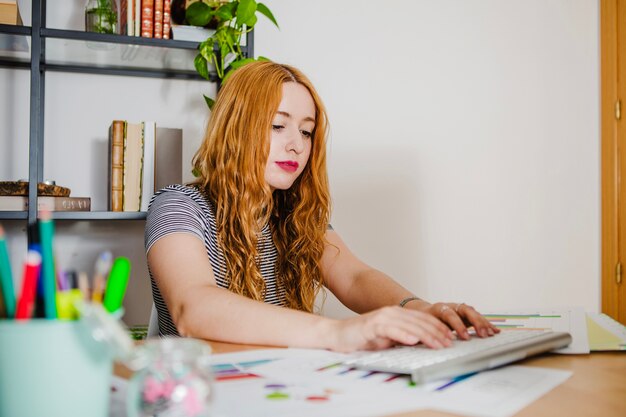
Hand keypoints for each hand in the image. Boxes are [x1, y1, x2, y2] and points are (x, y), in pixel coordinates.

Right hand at [329, 306, 453, 352]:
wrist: (337, 335)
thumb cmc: (361, 338)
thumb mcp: (386, 339)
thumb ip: (402, 338)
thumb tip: (421, 343)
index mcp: (396, 314)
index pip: (422, 319)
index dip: (438, 328)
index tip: (450, 338)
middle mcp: (390, 313)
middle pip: (419, 321)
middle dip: (436, 333)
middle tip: (449, 343)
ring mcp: (381, 317)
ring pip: (409, 325)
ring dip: (425, 335)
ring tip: (437, 344)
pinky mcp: (371, 325)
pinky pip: (390, 329)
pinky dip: (402, 335)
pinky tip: (412, 340)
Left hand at [412, 301, 499, 339]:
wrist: (425, 312)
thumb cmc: (423, 320)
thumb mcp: (422, 325)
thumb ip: (426, 332)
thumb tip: (425, 341)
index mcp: (439, 308)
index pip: (450, 314)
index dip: (458, 325)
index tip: (465, 337)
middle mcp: (452, 306)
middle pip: (466, 310)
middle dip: (476, 322)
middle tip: (483, 335)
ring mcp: (460, 309)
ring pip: (474, 313)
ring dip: (483, 323)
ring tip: (491, 334)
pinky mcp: (466, 314)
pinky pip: (478, 318)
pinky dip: (486, 324)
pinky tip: (494, 331)